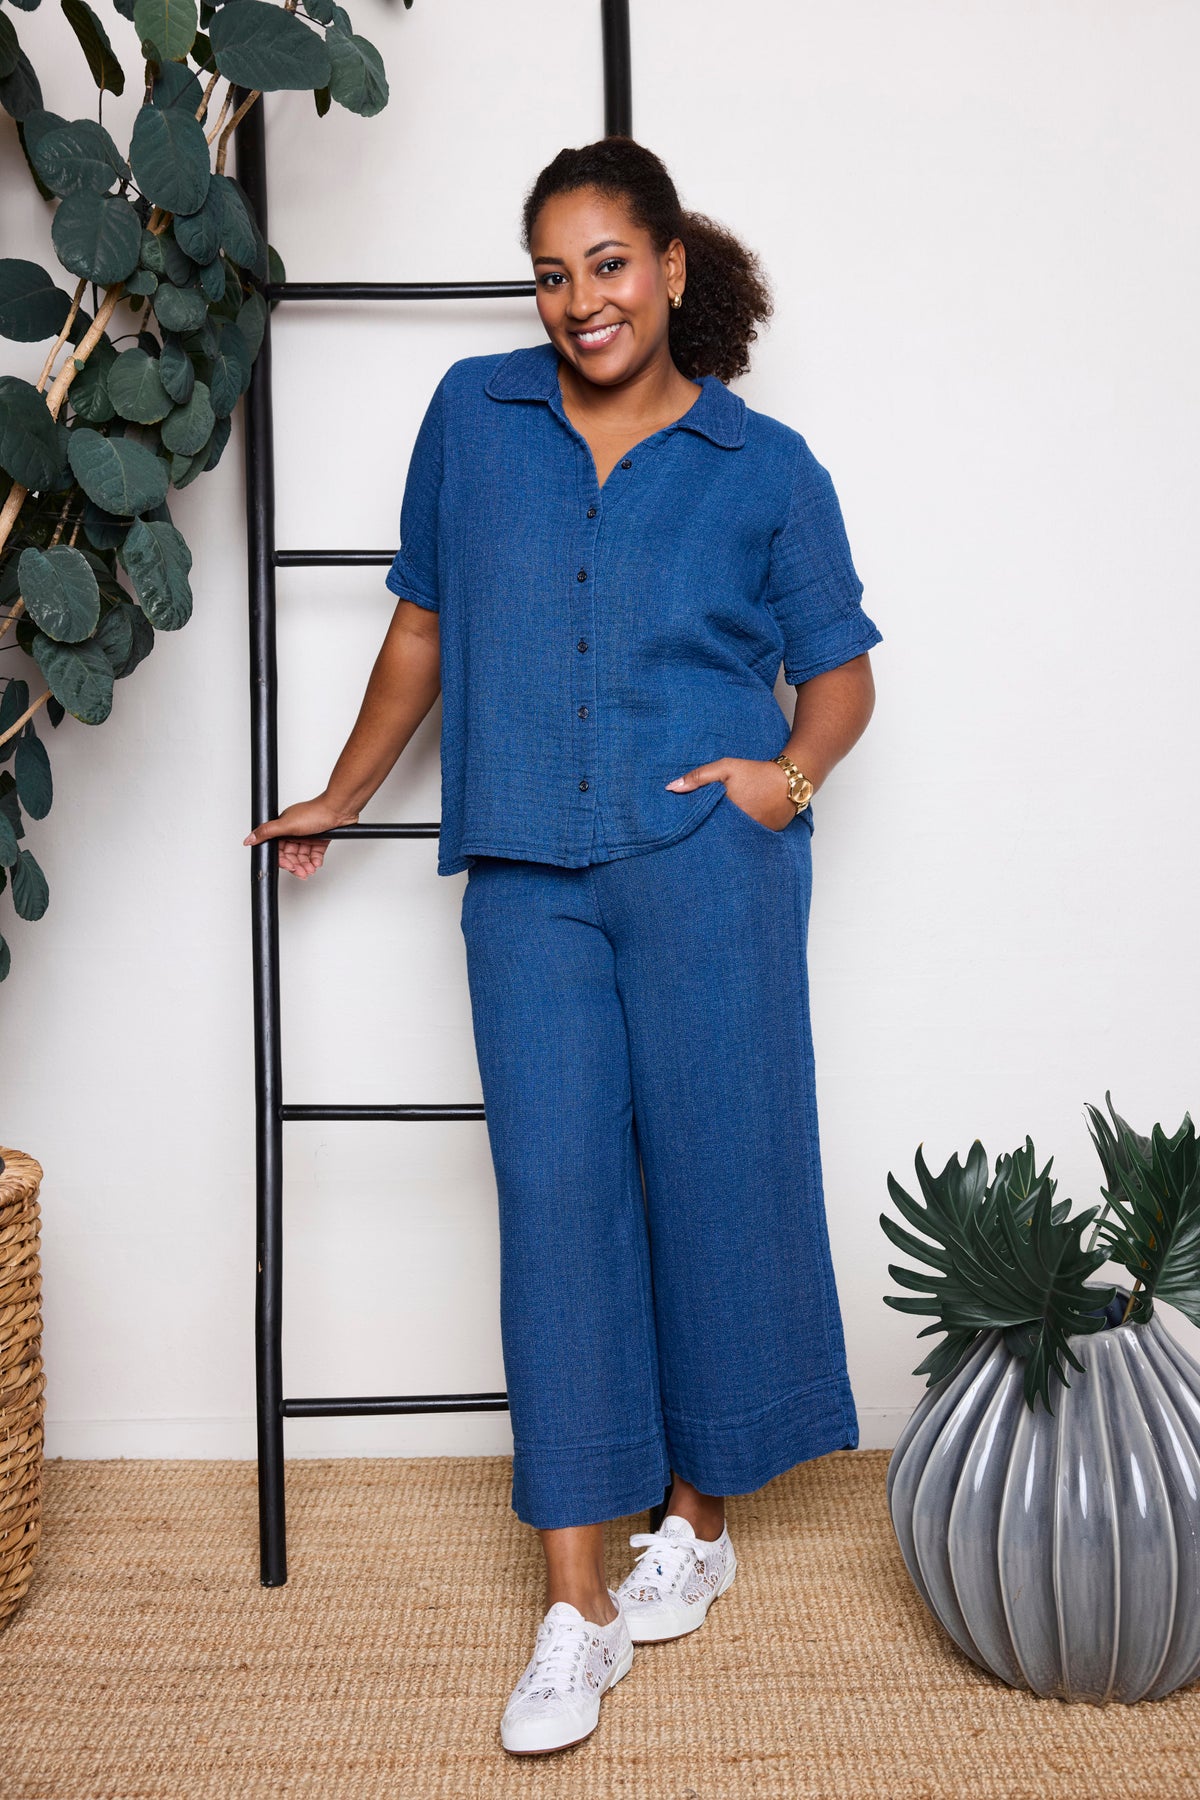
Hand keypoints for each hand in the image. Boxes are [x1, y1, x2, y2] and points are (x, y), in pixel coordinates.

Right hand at [242, 793, 358, 877]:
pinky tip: (316, 863)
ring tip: (310, 870)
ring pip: (303, 856)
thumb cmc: (315, 813)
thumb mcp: (286, 824)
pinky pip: (315, 854)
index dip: (283, 860)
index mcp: (284, 827)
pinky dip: (315, 860)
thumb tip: (249, 839)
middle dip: (295, 865)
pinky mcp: (320, 839)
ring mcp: (308, 836)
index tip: (289, 867)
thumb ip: (267, 832)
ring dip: (306, 865)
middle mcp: (295, 832)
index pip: (278, 849)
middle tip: (301, 872)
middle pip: (291, 855)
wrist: (338, 810)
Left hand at [664, 757, 795, 830]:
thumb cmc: (755, 772)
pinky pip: (746, 840)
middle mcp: (739, 829)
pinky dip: (740, 837)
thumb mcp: (725, 768)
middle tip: (695, 836)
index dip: (693, 826)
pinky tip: (734, 833)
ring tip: (715, 834)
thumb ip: (698, 777)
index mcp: (726, 814)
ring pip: (731, 840)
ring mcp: (752, 835)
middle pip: (715, 835)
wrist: (790, 781)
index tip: (683, 827)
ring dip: (723, 836)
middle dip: (707, 834)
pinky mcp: (764, 838)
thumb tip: (671, 788)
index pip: (702, 826)